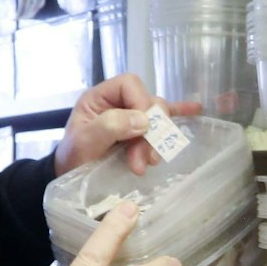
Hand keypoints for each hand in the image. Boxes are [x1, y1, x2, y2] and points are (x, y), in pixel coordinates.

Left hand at [54, 73, 202, 176]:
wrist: (70, 180)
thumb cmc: (72, 160)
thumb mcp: (84, 142)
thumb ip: (109, 126)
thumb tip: (143, 120)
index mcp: (100, 97)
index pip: (130, 85)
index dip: (141, 103)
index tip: (142, 130)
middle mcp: (119, 103)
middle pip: (148, 103)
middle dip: (150, 131)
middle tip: (142, 161)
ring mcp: (132, 117)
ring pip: (158, 117)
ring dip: (158, 139)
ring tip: (149, 163)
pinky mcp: (141, 132)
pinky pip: (163, 120)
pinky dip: (179, 115)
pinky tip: (196, 110)